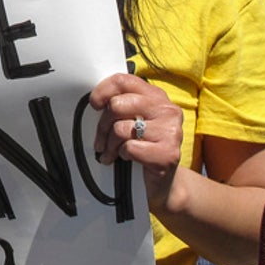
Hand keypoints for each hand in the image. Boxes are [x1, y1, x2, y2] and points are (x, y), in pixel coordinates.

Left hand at [89, 73, 183, 210]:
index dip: (102, 91)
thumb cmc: (143, 147)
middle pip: (116, 105)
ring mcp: (171, 131)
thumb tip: (93, 101)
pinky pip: (130, 148)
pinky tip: (127, 159)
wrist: (163, 184)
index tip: (95, 105)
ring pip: (120, 128)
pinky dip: (123, 155)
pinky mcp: (168, 153)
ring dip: (110, 145)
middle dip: (102, 126)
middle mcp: (167, 109)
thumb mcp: (132, 120)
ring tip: (111, 153)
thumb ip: (120, 105)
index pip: (123, 80)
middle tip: (101, 140)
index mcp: (155, 95)